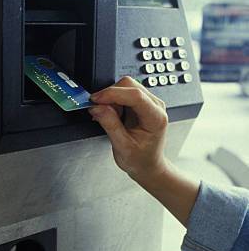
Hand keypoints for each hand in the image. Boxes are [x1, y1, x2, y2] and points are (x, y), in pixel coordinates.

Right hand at [89, 76, 198, 225]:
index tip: (96, 99)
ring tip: (107, 117)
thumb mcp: (122, 146)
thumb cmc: (140, 160)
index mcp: (155, 118)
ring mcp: (150, 103)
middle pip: (129, 85)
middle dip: (110, 95)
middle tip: (99, 111)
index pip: (135, 95)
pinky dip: (113, 101)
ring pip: (126, 86)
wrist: (148, 165)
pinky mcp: (142, 103)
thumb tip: (97, 107)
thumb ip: (110, 124)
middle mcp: (156, 106)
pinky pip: (124, 93)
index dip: (112, 94)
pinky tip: (111, 114)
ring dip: (111, 99)